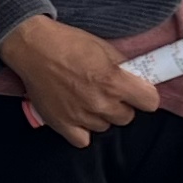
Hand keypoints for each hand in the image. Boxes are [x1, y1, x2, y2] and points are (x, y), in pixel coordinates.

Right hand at [0, 16, 158, 146]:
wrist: (33, 47)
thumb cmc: (67, 42)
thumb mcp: (103, 47)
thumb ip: (122, 67)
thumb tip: (135, 79)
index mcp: (114, 82)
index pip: (150, 102)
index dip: (145, 96)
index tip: (139, 92)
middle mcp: (100, 103)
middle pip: (127, 117)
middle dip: (121, 105)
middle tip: (107, 92)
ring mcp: (81, 116)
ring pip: (105, 127)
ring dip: (101, 116)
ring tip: (87, 99)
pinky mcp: (62, 124)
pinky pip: (83, 140)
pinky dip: (83, 130)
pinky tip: (78, 116)